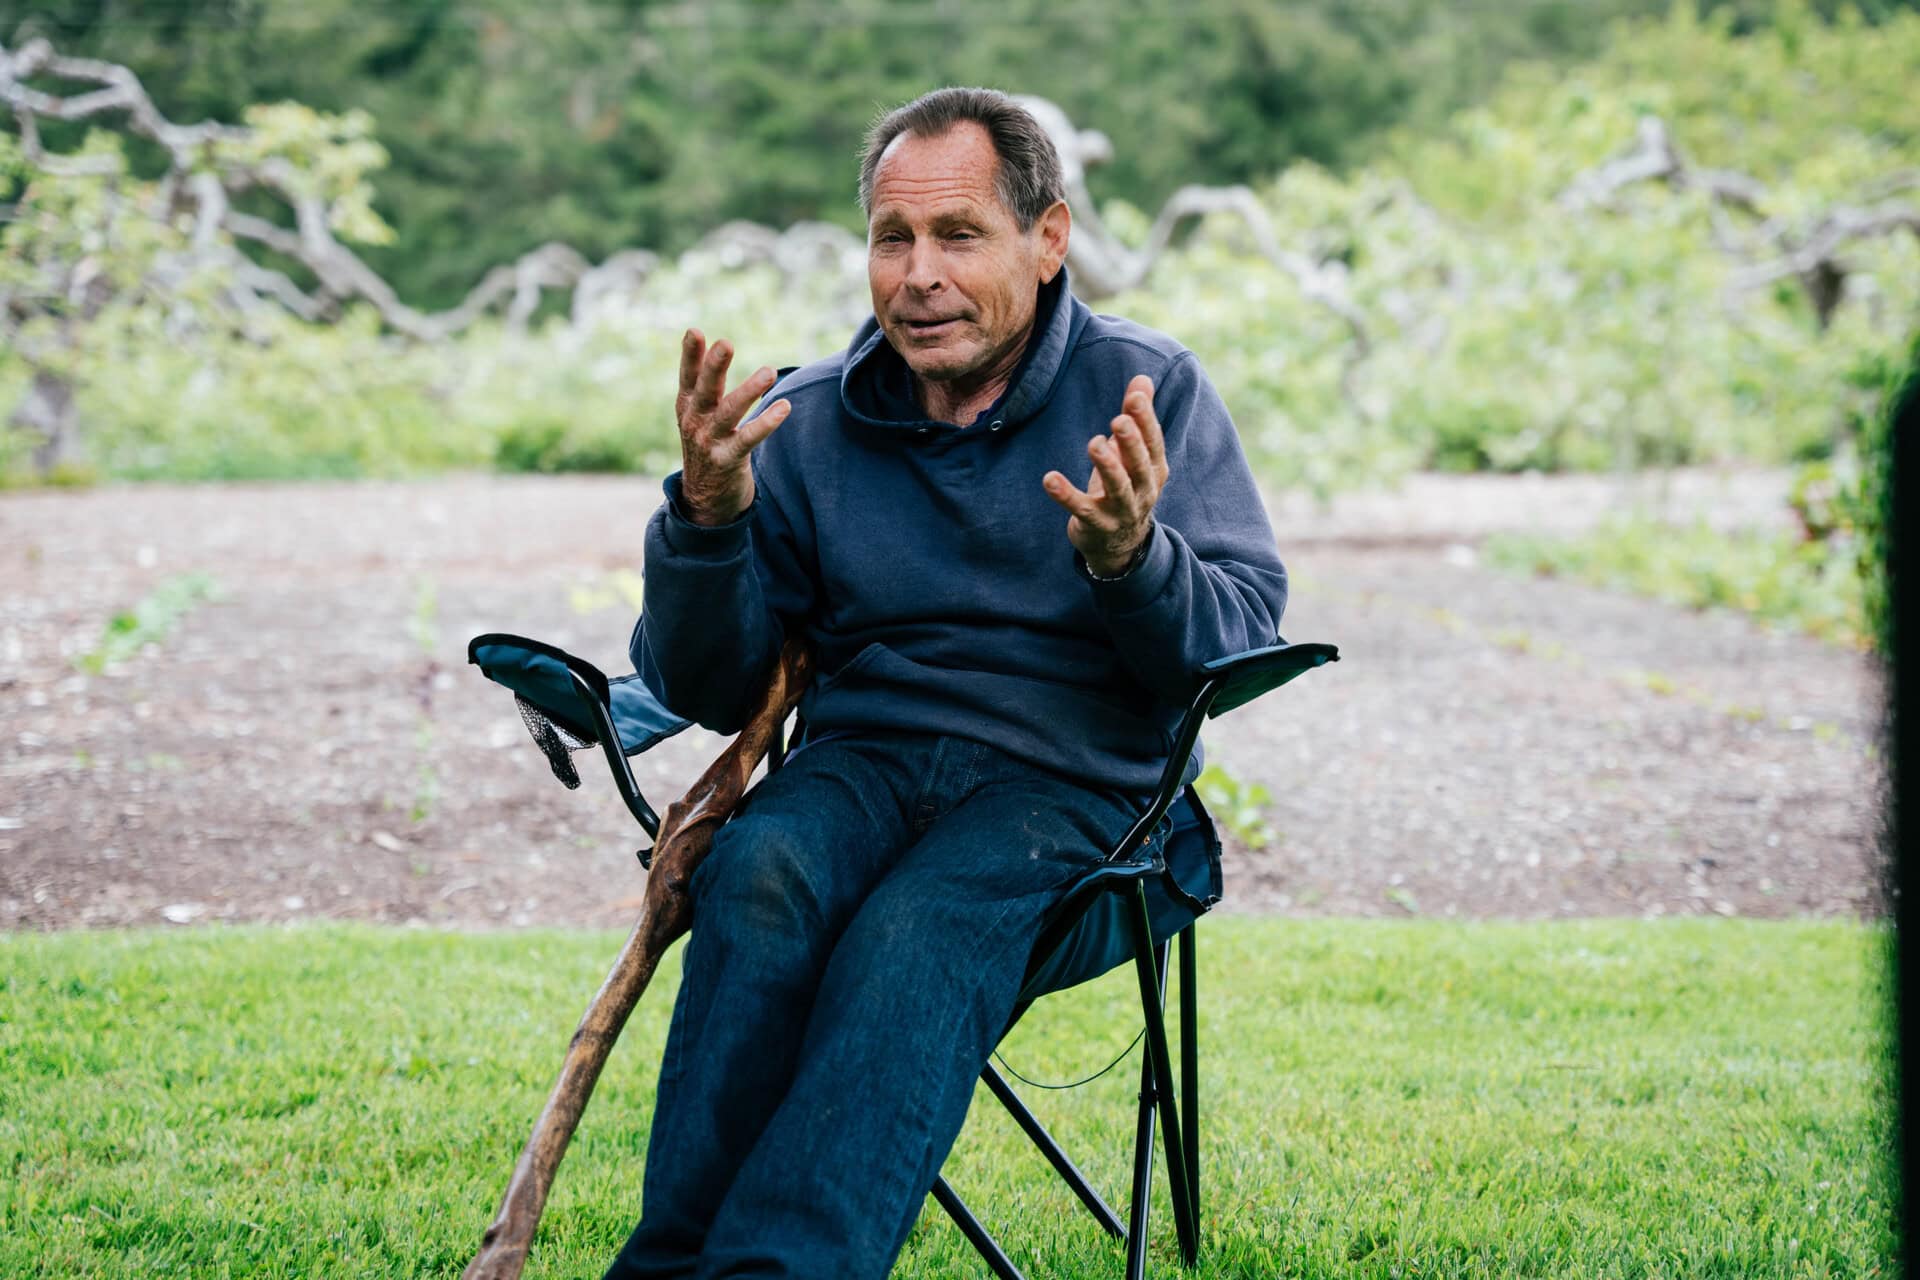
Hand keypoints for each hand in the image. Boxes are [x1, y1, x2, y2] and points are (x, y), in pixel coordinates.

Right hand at [675, 329, 791, 525]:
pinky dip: (767, 423)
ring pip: (729, 412)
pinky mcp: (728, 460)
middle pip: (705, 390)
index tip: (694, 331)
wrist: (704, 498)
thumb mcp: (699, 414)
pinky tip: (784, 407)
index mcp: (687, 406)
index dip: (690, 355)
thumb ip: (704, 383)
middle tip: (726, 344)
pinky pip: (749, 438)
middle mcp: (695, 422)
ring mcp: (709, 442)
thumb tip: (712, 342)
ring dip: (749, 391)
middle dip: (714, 367)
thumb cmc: (707, 445)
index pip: (688, 377)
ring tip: (769, 371)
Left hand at [1042, 374, 1168, 575]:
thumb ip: (1136, 417)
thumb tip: (1142, 379)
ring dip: (1107, 466)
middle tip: (1118, 420)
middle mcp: (1143, 491)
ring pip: (1118, 488)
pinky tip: (1049, 478)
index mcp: (1154, 470)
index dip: (1145, 420)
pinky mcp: (1096, 525)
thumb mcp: (1132, 454)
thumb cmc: (1125, 487)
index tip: (1134, 396)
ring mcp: (1121, 511)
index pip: (1153, 442)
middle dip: (1131, 442)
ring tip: (1093, 444)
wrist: (1119, 544)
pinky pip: (1081, 509)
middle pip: (1140, 465)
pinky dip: (1065, 494)